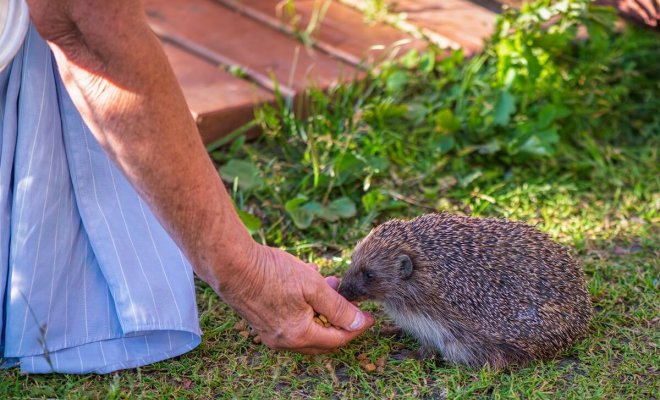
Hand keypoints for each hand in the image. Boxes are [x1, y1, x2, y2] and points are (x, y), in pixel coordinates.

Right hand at [217, 244, 373, 353]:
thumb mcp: (313, 286)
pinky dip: (305, 308)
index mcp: (298, 336)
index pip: (337, 340)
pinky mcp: (262, 323)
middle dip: (339, 320)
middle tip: (350, 301)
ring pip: (307, 329)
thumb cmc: (271, 273)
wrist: (231, 264)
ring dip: (322, 311)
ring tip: (329, 285)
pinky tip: (307, 284)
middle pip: (322, 339)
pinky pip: (292, 322)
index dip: (356, 328)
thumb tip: (359, 323)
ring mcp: (271, 334)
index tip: (369, 316)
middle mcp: (284, 342)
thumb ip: (338, 307)